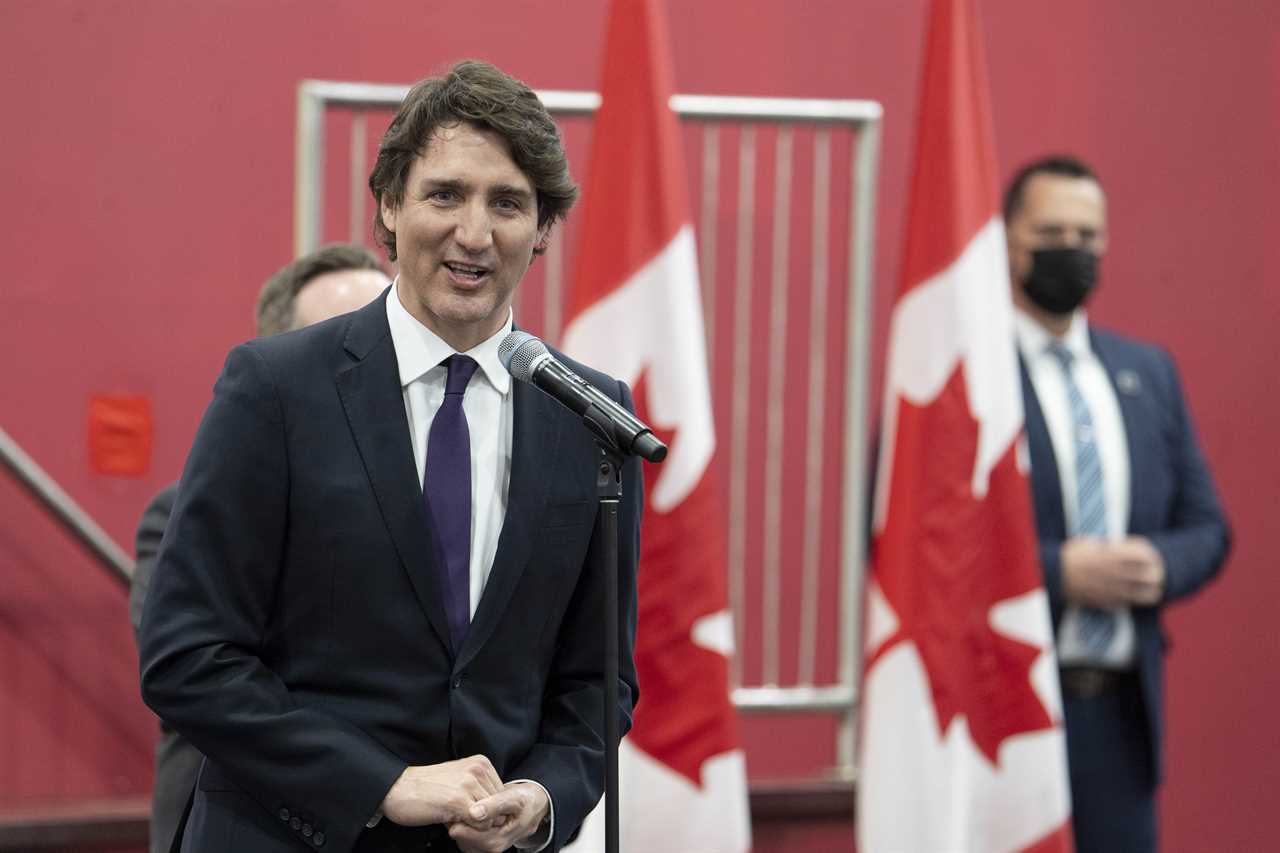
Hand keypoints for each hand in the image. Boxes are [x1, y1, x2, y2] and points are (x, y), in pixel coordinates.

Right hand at [379, 755, 503, 826]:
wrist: (397, 789)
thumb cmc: (427, 789)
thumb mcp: (459, 782)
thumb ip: (480, 792)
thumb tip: (499, 814)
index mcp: (481, 762)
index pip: (503, 794)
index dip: (490, 810)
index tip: (471, 813)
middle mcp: (478, 769)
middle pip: (501, 806)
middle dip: (485, 819)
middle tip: (463, 819)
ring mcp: (469, 783)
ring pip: (493, 817)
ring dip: (477, 826)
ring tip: (456, 820)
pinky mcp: (458, 800)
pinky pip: (481, 824)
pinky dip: (470, 831)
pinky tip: (451, 823)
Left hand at [448, 781, 549, 852]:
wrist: (535, 806)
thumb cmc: (525, 801)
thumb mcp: (514, 798)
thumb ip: (495, 805)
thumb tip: (474, 812)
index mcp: (497, 840)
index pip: (463, 833)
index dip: (459, 815)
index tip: (458, 799)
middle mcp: (491, 848)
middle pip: (459, 837)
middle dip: (459, 818)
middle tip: (462, 800)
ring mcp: (486, 847)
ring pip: (460, 837)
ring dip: (462, 820)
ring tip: (469, 804)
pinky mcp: (483, 843)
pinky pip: (464, 836)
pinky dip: (466, 823)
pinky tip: (472, 811)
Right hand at [1061, 536, 1164, 607]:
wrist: (1052, 576)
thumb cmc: (1068, 557)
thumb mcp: (1088, 543)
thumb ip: (1107, 547)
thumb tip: (1118, 547)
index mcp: (1113, 555)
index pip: (1146, 555)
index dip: (1152, 556)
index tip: (1153, 557)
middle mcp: (1117, 572)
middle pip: (1152, 576)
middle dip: (1156, 574)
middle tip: (1154, 574)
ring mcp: (1114, 589)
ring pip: (1146, 595)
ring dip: (1150, 591)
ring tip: (1149, 589)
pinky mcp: (1107, 602)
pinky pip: (1129, 603)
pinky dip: (1133, 600)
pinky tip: (1130, 596)